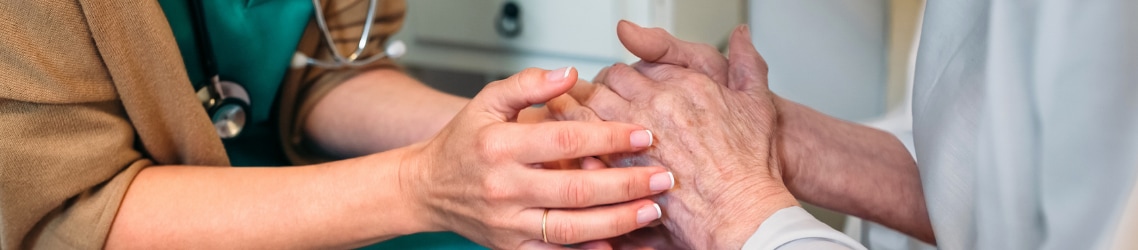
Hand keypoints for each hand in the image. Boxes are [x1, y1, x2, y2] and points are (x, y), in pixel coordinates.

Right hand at [401, 67, 675, 248]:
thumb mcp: (487, 102)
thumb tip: (570, 74)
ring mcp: (508, 224)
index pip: (564, 141)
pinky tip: (620, 242)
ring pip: (571, 228)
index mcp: (500, 146)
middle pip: (576, 190)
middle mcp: (504, 188)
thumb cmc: (463, 143)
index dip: (608, 136)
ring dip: (618, 221)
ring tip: (652, 210)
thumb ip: (529, 85)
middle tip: (664, 177)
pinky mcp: (512, 249)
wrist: (427, 189)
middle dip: (626, 184)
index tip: (643, 133)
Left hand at [573, 22, 798, 248]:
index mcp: (683, 84)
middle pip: (609, 81)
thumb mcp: (756, 103)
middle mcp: (656, 104)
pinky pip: (585, 143)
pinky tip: (580, 151)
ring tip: (583, 123)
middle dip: (600, 89)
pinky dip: (578, 142)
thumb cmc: (749, 165)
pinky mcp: (622, 166)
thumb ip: (745, 63)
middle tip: (598, 101)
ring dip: (582, 110)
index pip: (637, 66)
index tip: (623, 87)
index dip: (625, 76)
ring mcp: (635, 134)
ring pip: (590, 106)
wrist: (742, 209)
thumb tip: (741, 35)